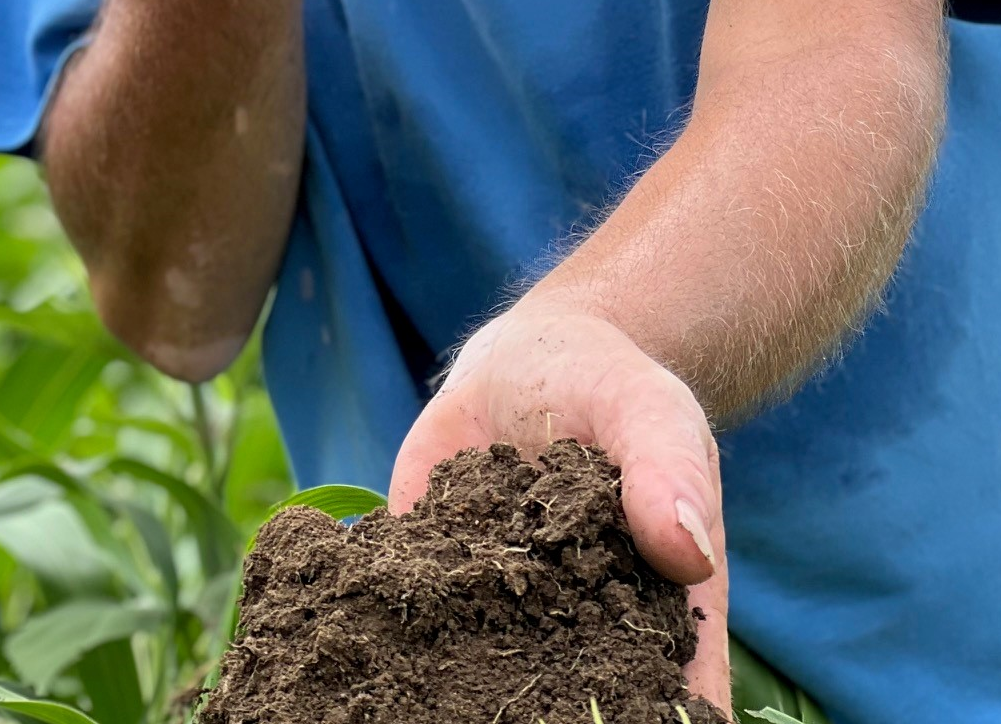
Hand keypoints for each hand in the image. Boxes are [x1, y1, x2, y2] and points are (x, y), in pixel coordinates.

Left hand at [388, 295, 729, 711]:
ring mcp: (491, 596)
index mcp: (650, 606)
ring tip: (418, 714)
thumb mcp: (650, 414)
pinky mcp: (427, 559)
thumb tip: (691, 554)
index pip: (660, 690)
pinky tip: (350, 640)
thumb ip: (668, 475)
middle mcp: (569, 620)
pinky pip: (403, 591)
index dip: (649, 719)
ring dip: (451, 689)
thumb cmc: (614, 392)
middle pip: (561, 694)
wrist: (530, 355)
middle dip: (542, 713)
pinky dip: (378, 613)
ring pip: (473, 662)